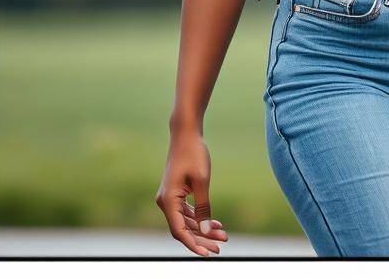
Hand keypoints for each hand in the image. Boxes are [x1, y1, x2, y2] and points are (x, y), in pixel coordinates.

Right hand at [155, 131, 227, 256]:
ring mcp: (170, 198)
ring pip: (186, 221)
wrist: (186, 134)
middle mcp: (165, 202)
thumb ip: (203, 206)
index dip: (194, 244)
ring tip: (223, 236)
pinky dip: (200, 218)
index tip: (208, 254)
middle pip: (184, 228)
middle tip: (221, 246)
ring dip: (203, 229)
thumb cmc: (194, 154)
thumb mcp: (202, 181)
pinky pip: (187, 212)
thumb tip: (205, 229)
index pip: (180, 231)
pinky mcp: (176, 193)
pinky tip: (215, 224)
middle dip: (202, 238)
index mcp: (167, 201)